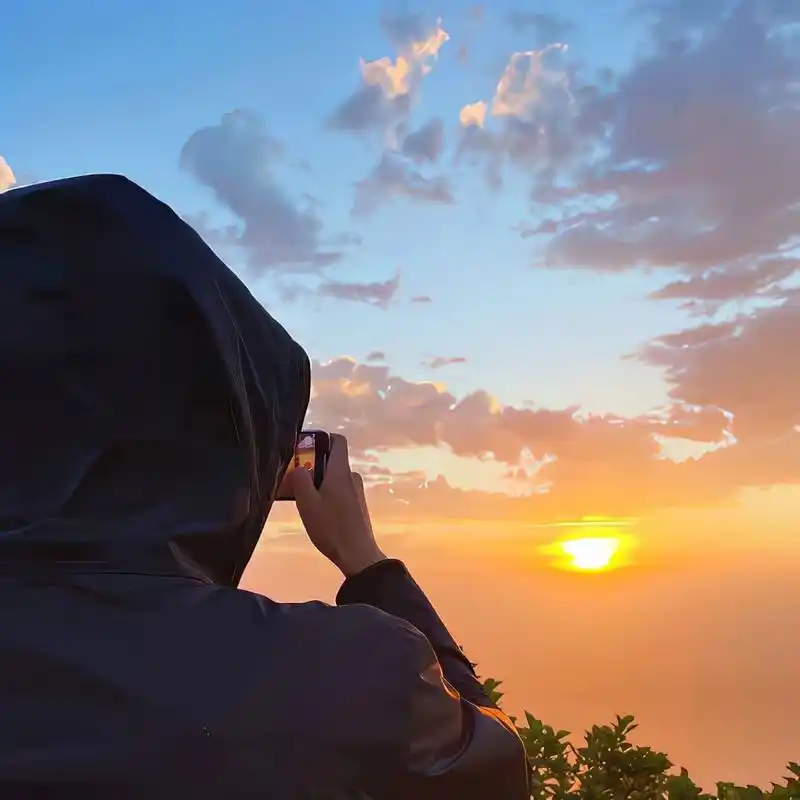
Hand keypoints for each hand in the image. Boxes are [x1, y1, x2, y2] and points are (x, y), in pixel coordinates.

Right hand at [290, 433, 385, 576]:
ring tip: (302, 499)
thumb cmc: (330, 526)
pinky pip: (340, 491)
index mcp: (341, 471)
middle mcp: (352, 477)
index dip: (322, 438)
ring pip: (335, 478)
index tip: (304, 447)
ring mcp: (357, 491)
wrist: (357, 554)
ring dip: (319, 483)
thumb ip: (300, 480)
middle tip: (294, 480)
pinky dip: (327, 495)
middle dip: (313, 466)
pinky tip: (317, 513)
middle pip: (332, 461)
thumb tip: (300, 468)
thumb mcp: (307, 503)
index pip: (337, 440)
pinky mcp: (358, 505)